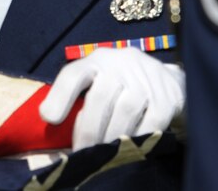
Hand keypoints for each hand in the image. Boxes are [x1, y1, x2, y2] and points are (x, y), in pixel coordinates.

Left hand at [38, 48, 184, 149]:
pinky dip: (138, 139)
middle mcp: (121, 63)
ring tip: (104, 156)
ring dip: (112, 138)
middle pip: (99, 97)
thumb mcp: (98, 83)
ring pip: (125, 110)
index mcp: (97, 61)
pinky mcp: (167, 98)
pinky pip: (151, 123)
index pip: (74, 74)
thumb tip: (54, 126)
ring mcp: (146, 79)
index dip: (60, 96)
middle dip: (88, 130)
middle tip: (82, 155)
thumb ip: (78, 100)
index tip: (49, 118)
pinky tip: (130, 148)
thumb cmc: (121, 86)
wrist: (168, 80)